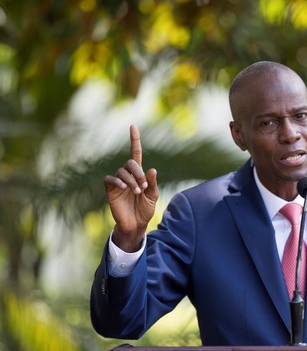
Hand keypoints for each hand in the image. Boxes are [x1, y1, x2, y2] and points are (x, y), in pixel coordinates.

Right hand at [104, 125, 158, 251]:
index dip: (134, 140)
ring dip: (131, 180)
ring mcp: (118, 182)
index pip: (135, 153)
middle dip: (138, 172)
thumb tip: (152, 169)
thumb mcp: (153, 196)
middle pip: (130, 162)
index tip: (133, 126)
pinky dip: (118, 181)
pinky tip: (124, 188)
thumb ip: (152, 183)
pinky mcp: (110, 190)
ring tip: (137, 191)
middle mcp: (127, 175)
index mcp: (139, 174)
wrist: (136, 224)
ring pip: (122, 171)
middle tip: (143, 186)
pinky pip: (110, 179)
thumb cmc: (145, 209)